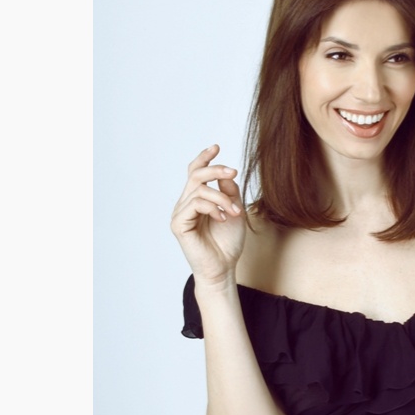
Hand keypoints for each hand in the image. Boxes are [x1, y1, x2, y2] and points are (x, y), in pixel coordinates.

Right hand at [170, 144, 246, 284]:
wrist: (223, 267)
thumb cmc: (227, 242)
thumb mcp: (235, 210)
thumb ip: (229, 191)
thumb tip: (225, 174)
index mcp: (197, 199)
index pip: (195, 173)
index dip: (204, 158)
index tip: (216, 147)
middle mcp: (185, 203)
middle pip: (195, 175)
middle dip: (215, 170)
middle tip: (233, 172)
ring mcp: (180, 213)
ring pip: (199, 190)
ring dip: (222, 198)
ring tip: (235, 212)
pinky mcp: (179, 224)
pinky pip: (195, 204)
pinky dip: (213, 208)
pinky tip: (223, 218)